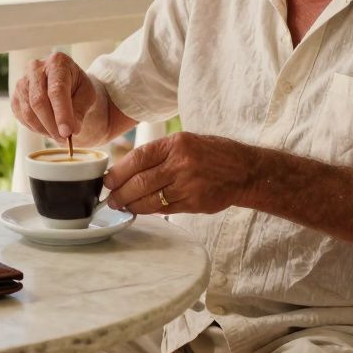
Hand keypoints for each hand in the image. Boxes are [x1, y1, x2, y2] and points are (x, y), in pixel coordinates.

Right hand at [11, 51, 100, 143]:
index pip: (57, 90)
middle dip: (52, 124)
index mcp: (57, 62)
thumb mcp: (87, 95)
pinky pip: (22, 117)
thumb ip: (80, 110)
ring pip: (28, 112)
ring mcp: (22, 81)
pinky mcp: (15, 96)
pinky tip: (47, 128)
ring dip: (44, 128)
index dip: (62, 113)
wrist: (65, 84)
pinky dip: (35, 127)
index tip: (68, 132)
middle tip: (64, 138)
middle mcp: (35, 68)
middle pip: (38, 101)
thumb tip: (71, 130)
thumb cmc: (78, 87)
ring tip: (58, 134)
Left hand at [103, 132, 253, 214]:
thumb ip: (159, 154)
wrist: (245, 171)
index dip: (118, 172)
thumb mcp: (186, 141)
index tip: (108, 181)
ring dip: (132, 205)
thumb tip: (127, 169)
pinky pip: (165, 209)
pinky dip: (151, 210)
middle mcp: (181, 163)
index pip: (138, 158)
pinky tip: (143, 209)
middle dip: (120, 193)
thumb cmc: (212, 154)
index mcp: (176, 143)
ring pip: (150, 199)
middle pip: (140, 182)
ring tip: (123, 206)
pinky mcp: (195, 203)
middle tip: (111, 199)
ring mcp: (188, 185)